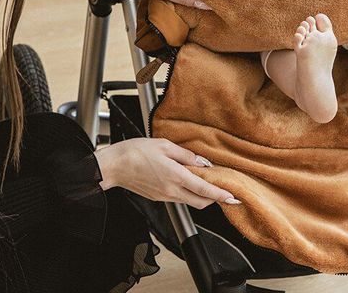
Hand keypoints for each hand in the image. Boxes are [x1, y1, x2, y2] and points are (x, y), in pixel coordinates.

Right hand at [95, 138, 240, 208]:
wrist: (114, 166)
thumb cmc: (135, 152)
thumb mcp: (164, 145)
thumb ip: (186, 154)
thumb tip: (202, 162)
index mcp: (176, 177)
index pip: (205, 190)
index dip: (221, 195)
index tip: (233, 198)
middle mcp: (171, 191)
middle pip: (201, 202)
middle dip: (215, 199)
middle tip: (224, 192)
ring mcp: (164, 197)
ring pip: (190, 201)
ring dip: (201, 196)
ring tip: (206, 182)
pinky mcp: (158, 198)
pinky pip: (178, 198)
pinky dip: (187, 193)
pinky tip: (187, 181)